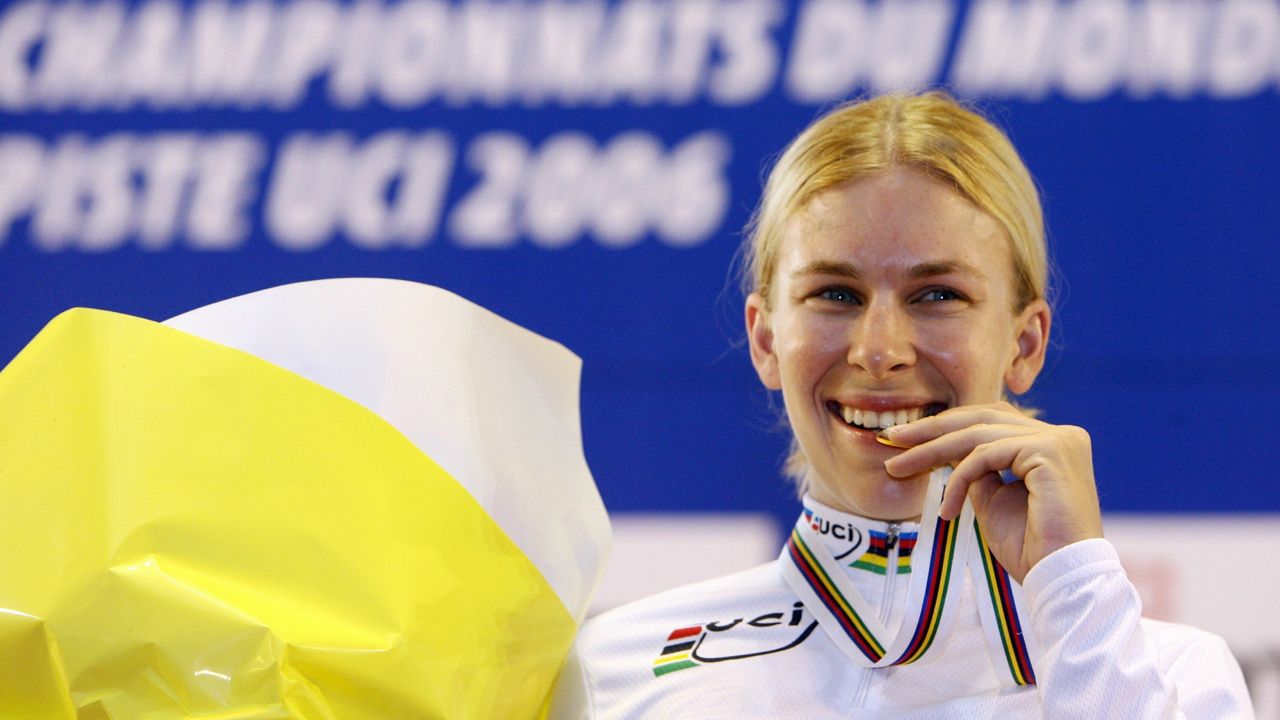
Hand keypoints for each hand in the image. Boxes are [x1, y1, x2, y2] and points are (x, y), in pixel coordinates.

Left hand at [880, 402, 1102, 581]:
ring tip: (898, 469)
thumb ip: (976, 470)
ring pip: (978, 434)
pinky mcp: (1050, 452)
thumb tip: (946, 450)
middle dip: (931, 429)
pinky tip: (947, 509)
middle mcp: (1061, 434)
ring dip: (932, 452)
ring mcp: (1058, 440)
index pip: (991, 421)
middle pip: (982, 418)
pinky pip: (985, 456)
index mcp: (1051, 442)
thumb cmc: (1032, 549)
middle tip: (891, 439)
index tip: (905, 441)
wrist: (1062, 580)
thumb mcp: (993, 500)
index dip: (947, 427)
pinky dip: (959, 479)